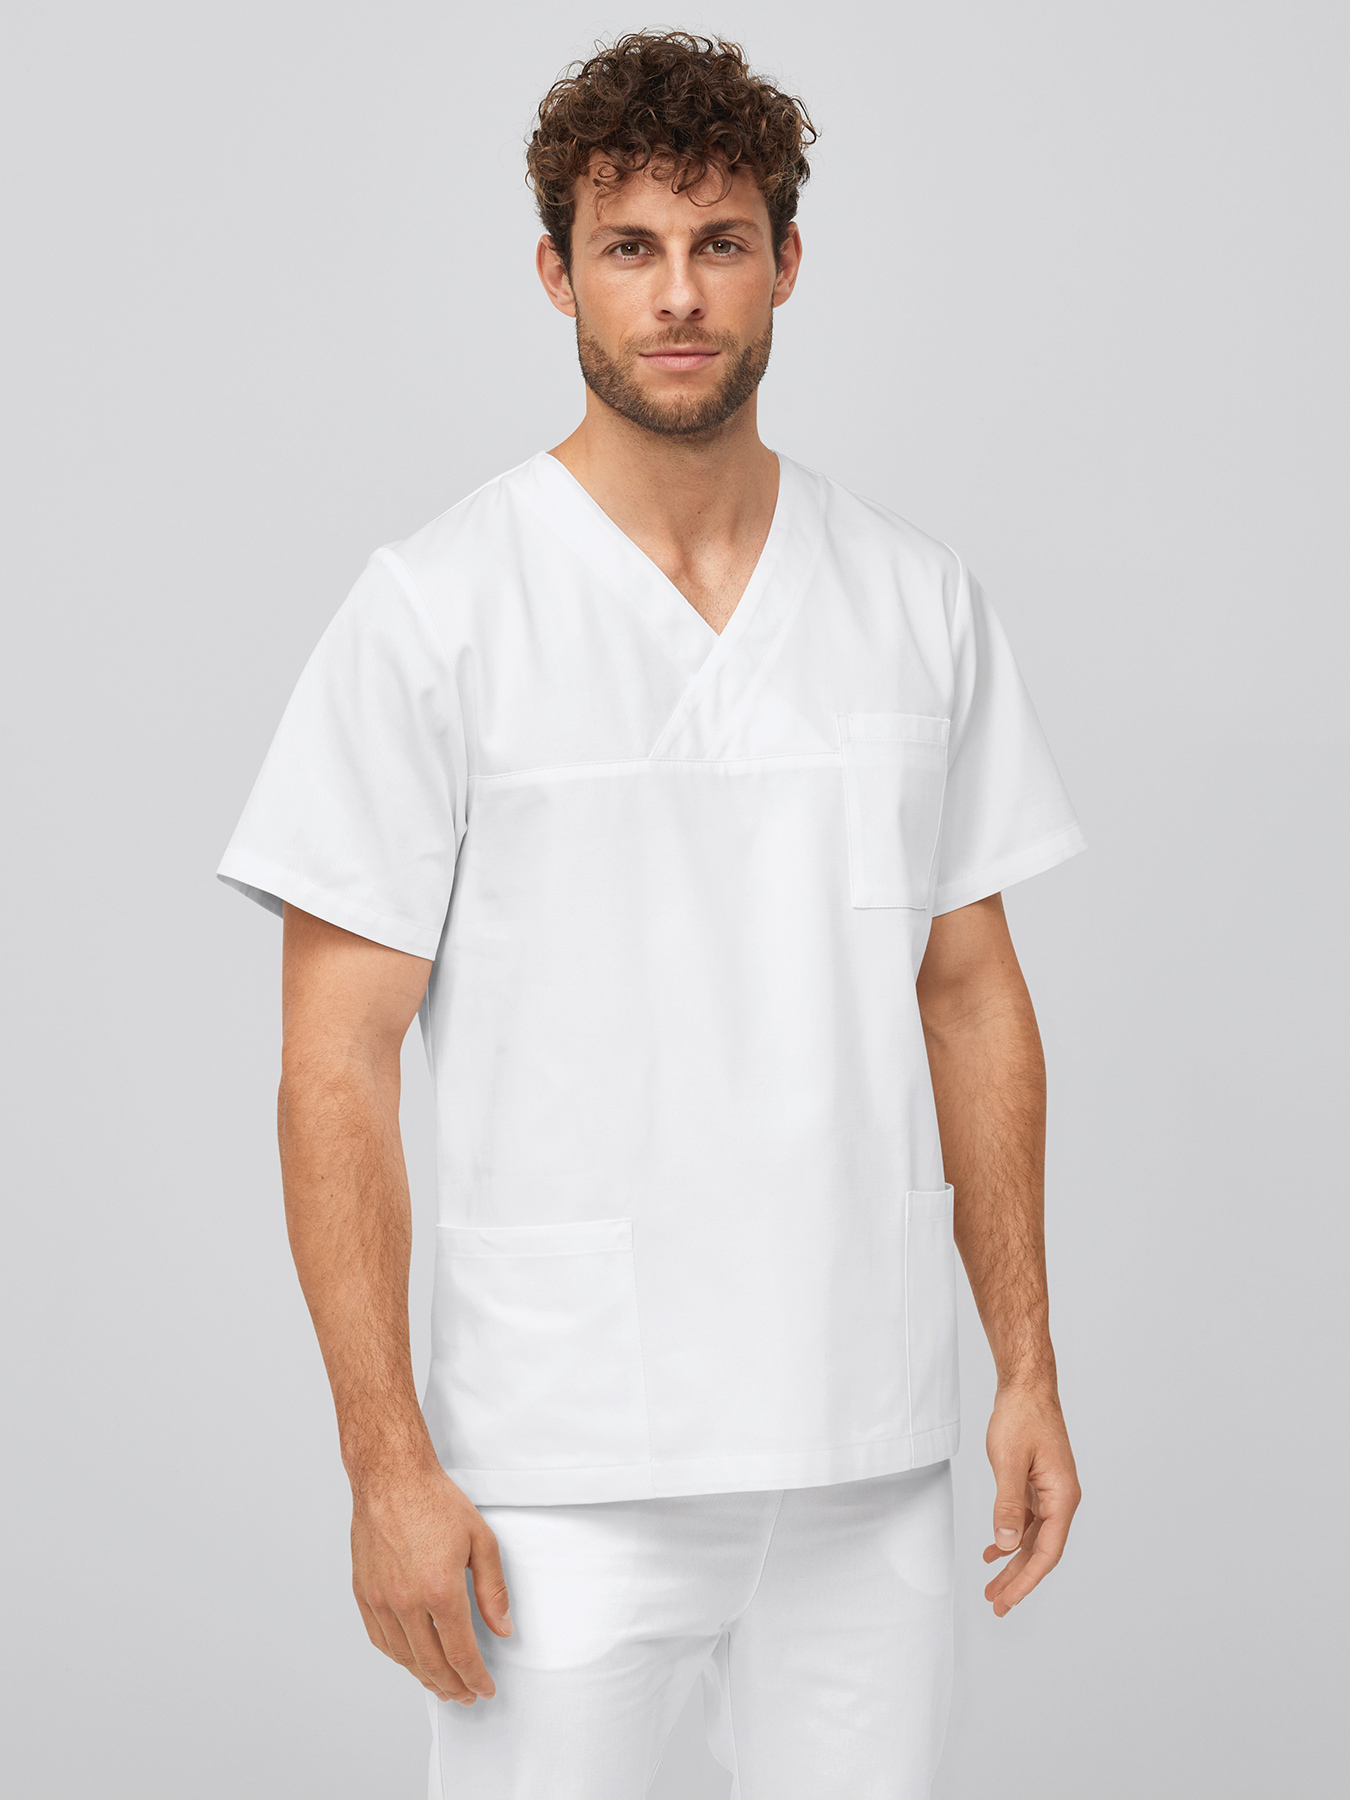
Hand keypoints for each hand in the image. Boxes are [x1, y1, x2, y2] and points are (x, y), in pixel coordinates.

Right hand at [351, 1463, 511, 1703]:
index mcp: (440, 1590)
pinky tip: (410, 1659)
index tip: (484, 1688)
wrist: (391, 1477)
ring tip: (441, 1685)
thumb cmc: (435, 1502)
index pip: (461, 1652)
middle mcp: (407, 1601)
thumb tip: (502, 1627)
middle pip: (431, 1664)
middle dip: (453, 1686)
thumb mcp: (480, 1540)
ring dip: (424, 1678)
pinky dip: (397, 1657)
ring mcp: (381, 1600)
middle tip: (466, 1695)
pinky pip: (379, 1639)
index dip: (475, 1677)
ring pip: (403, 1657)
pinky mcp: (363, 1593)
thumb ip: (493, 1590)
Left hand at [982, 1382, 1080, 1616]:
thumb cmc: (1022, 1417)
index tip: (1007, 1599)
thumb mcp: (1010, 1461)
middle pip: (1041, 1550)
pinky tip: (994, 1551)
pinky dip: (1010, 1537)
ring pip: (1032, 1538)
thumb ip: (1008, 1504)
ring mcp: (1050, 1493)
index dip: (1027, 1579)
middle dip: (1019, 1580)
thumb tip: (1005, 1544)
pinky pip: (1026, 1521)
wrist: (1027, 1386)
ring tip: (992, 1587)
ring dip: (1012, 1562)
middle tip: (996, 1605)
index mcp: (1063, 1496)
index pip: (1048, 1551)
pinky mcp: (1038, 1485)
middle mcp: (1062, 1499)